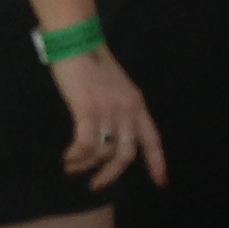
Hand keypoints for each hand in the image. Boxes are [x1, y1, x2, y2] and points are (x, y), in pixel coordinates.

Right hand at [50, 49, 164, 190]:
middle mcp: (126, 109)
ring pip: (103, 152)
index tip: (161, 182)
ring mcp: (108, 110)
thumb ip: (121, 109)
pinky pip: (85, 144)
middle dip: (110, 175)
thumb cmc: (92, 64)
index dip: (157, 162)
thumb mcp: (117, 87)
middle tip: (96, 185)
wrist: (76, 42)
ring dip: (86, 165)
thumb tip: (113, 137)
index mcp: (137, 104)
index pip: (152, 139)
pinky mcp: (87, 110)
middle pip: (126, 154)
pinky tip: (68, 158)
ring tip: (73, 167)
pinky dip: (76, 156)